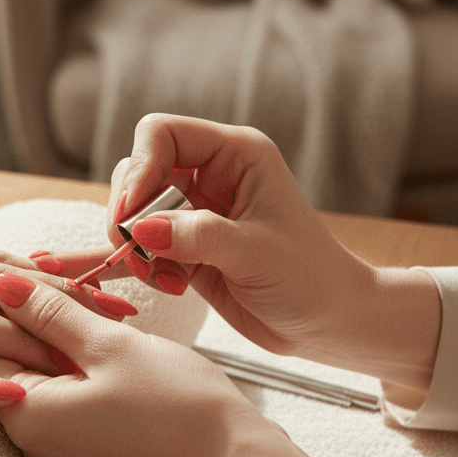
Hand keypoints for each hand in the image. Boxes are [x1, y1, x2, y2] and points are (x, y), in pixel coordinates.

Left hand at [0, 272, 352, 456]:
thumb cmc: (177, 409)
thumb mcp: (109, 345)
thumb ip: (50, 313)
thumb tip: (2, 285)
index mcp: (25, 418)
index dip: (4, 304)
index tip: (42, 275)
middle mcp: (30, 447)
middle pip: (6, 365)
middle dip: (33, 321)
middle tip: (74, 289)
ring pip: (38, 382)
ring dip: (58, 343)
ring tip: (94, 312)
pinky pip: (62, 404)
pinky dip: (75, 371)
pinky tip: (107, 346)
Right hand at [97, 115, 441, 402]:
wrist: (327, 322)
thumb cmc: (310, 278)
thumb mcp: (255, 253)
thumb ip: (197, 236)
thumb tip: (139, 229)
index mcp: (236, 154)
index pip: (162, 133)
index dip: (140, 167)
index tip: (132, 215)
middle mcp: (210, 173)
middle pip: (138, 170)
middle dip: (129, 213)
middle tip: (138, 253)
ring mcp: (194, 210)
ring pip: (133, 208)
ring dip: (133, 243)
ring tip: (160, 276)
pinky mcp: (184, 245)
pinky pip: (141, 243)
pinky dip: (143, 265)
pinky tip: (171, 286)